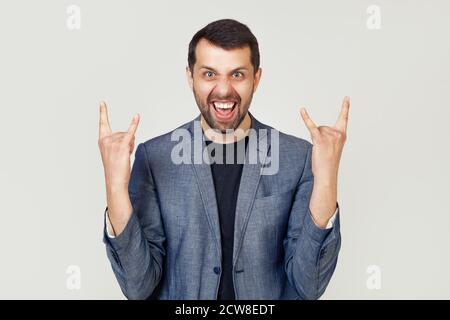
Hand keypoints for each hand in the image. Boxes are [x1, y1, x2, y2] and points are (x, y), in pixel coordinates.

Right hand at [98, 101, 139, 190]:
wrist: (114, 180)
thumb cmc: (115, 169)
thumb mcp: (114, 153)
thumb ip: (119, 141)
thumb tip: (131, 134)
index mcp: (102, 140)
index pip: (102, 123)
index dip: (103, 112)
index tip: (102, 102)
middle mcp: (106, 139)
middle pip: (123, 132)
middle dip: (127, 143)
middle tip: (122, 156)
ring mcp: (113, 142)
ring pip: (129, 136)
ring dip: (131, 146)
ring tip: (124, 157)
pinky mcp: (121, 146)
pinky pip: (130, 133)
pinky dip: (134, 124)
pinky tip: (137, 116)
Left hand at [299, 96, 349, 226]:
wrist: (327, 174)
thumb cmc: (328, 163)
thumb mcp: (333, 148)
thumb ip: (329, 137)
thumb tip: (317, 130)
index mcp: (342, 135)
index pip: (344, 118)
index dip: (345, 108)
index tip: (346, 98)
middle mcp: (337, 133)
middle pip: (323, 127)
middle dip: (319, 137)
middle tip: (324, 150)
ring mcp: (329, 136)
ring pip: (316, 130)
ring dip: (315, 140)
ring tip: (320, 151)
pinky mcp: (320, 139)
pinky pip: (311, 126)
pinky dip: (306, 118)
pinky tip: (302, 110)